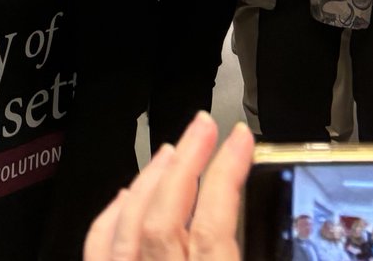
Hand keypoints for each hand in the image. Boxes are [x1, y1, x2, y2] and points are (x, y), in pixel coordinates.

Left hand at [84, 112, 254, 260]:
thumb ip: (254, 253)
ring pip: (130, 222)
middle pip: (164, 213)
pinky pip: (99, 247)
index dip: (226, 173)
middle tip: (203, 126)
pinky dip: (112, 215)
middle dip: (186, 159)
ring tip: (171, 151)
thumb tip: (274, 235)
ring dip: (152, 178)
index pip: (212, 225)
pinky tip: (126, 197)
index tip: (239, 138)